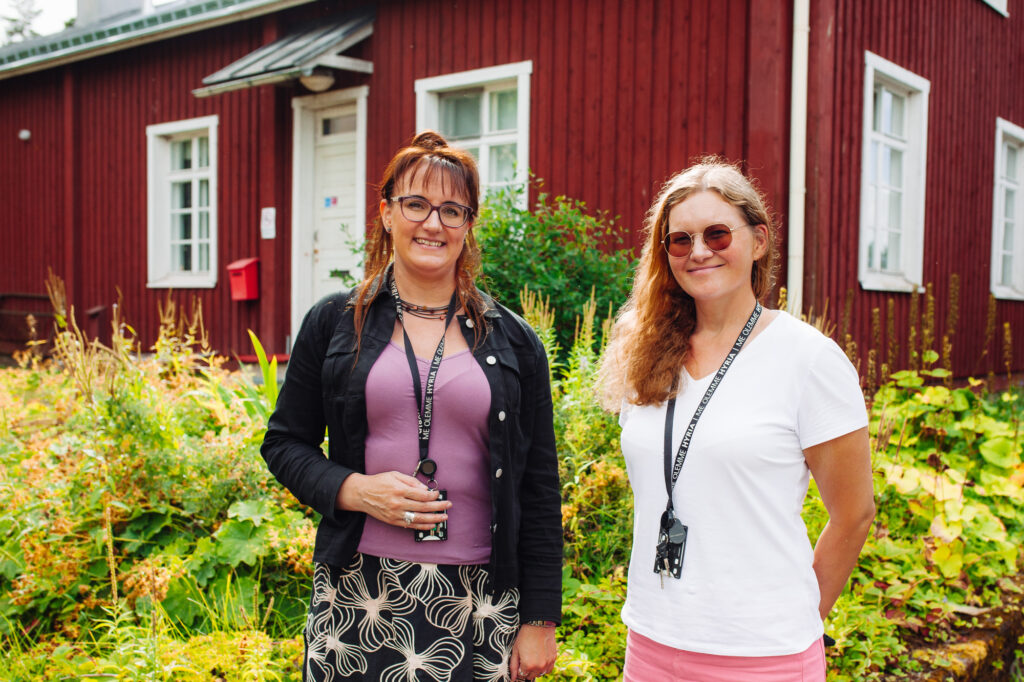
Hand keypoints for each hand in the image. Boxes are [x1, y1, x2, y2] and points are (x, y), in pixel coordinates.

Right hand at [336, 471, 450, 530]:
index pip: (422, 495)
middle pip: (423, 507)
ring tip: (443, 517)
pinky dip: (422, 526)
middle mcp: (398, 503)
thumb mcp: (395, 475)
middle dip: (438, 507)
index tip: (439, 494)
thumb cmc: (378, 482)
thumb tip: (425, 489)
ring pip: (419, 518)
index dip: (433, 496)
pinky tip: (431, 525)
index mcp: (399, 490)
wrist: (362, 494)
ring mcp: (396, 514)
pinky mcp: (393, 521)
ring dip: (434, 519)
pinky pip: (411, 525)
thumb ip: (411, 481)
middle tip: (448, 505)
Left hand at [509, 624, 555, 679]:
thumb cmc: (525, 636)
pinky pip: (548, 670)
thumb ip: (513, 666)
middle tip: (526, 658)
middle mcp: (538, 667)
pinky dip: (544, 667)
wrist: (539, 625)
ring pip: (539, 674)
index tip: (520, 661)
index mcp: (527, 666)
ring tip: (533, 657)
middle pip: (530, 676)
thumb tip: (513, 678)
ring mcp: (547, 664)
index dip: (519, 668)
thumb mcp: (515, 650)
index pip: (521, 675)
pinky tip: (540, 659)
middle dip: (527, 670)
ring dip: (535, 669)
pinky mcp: (553, 659)